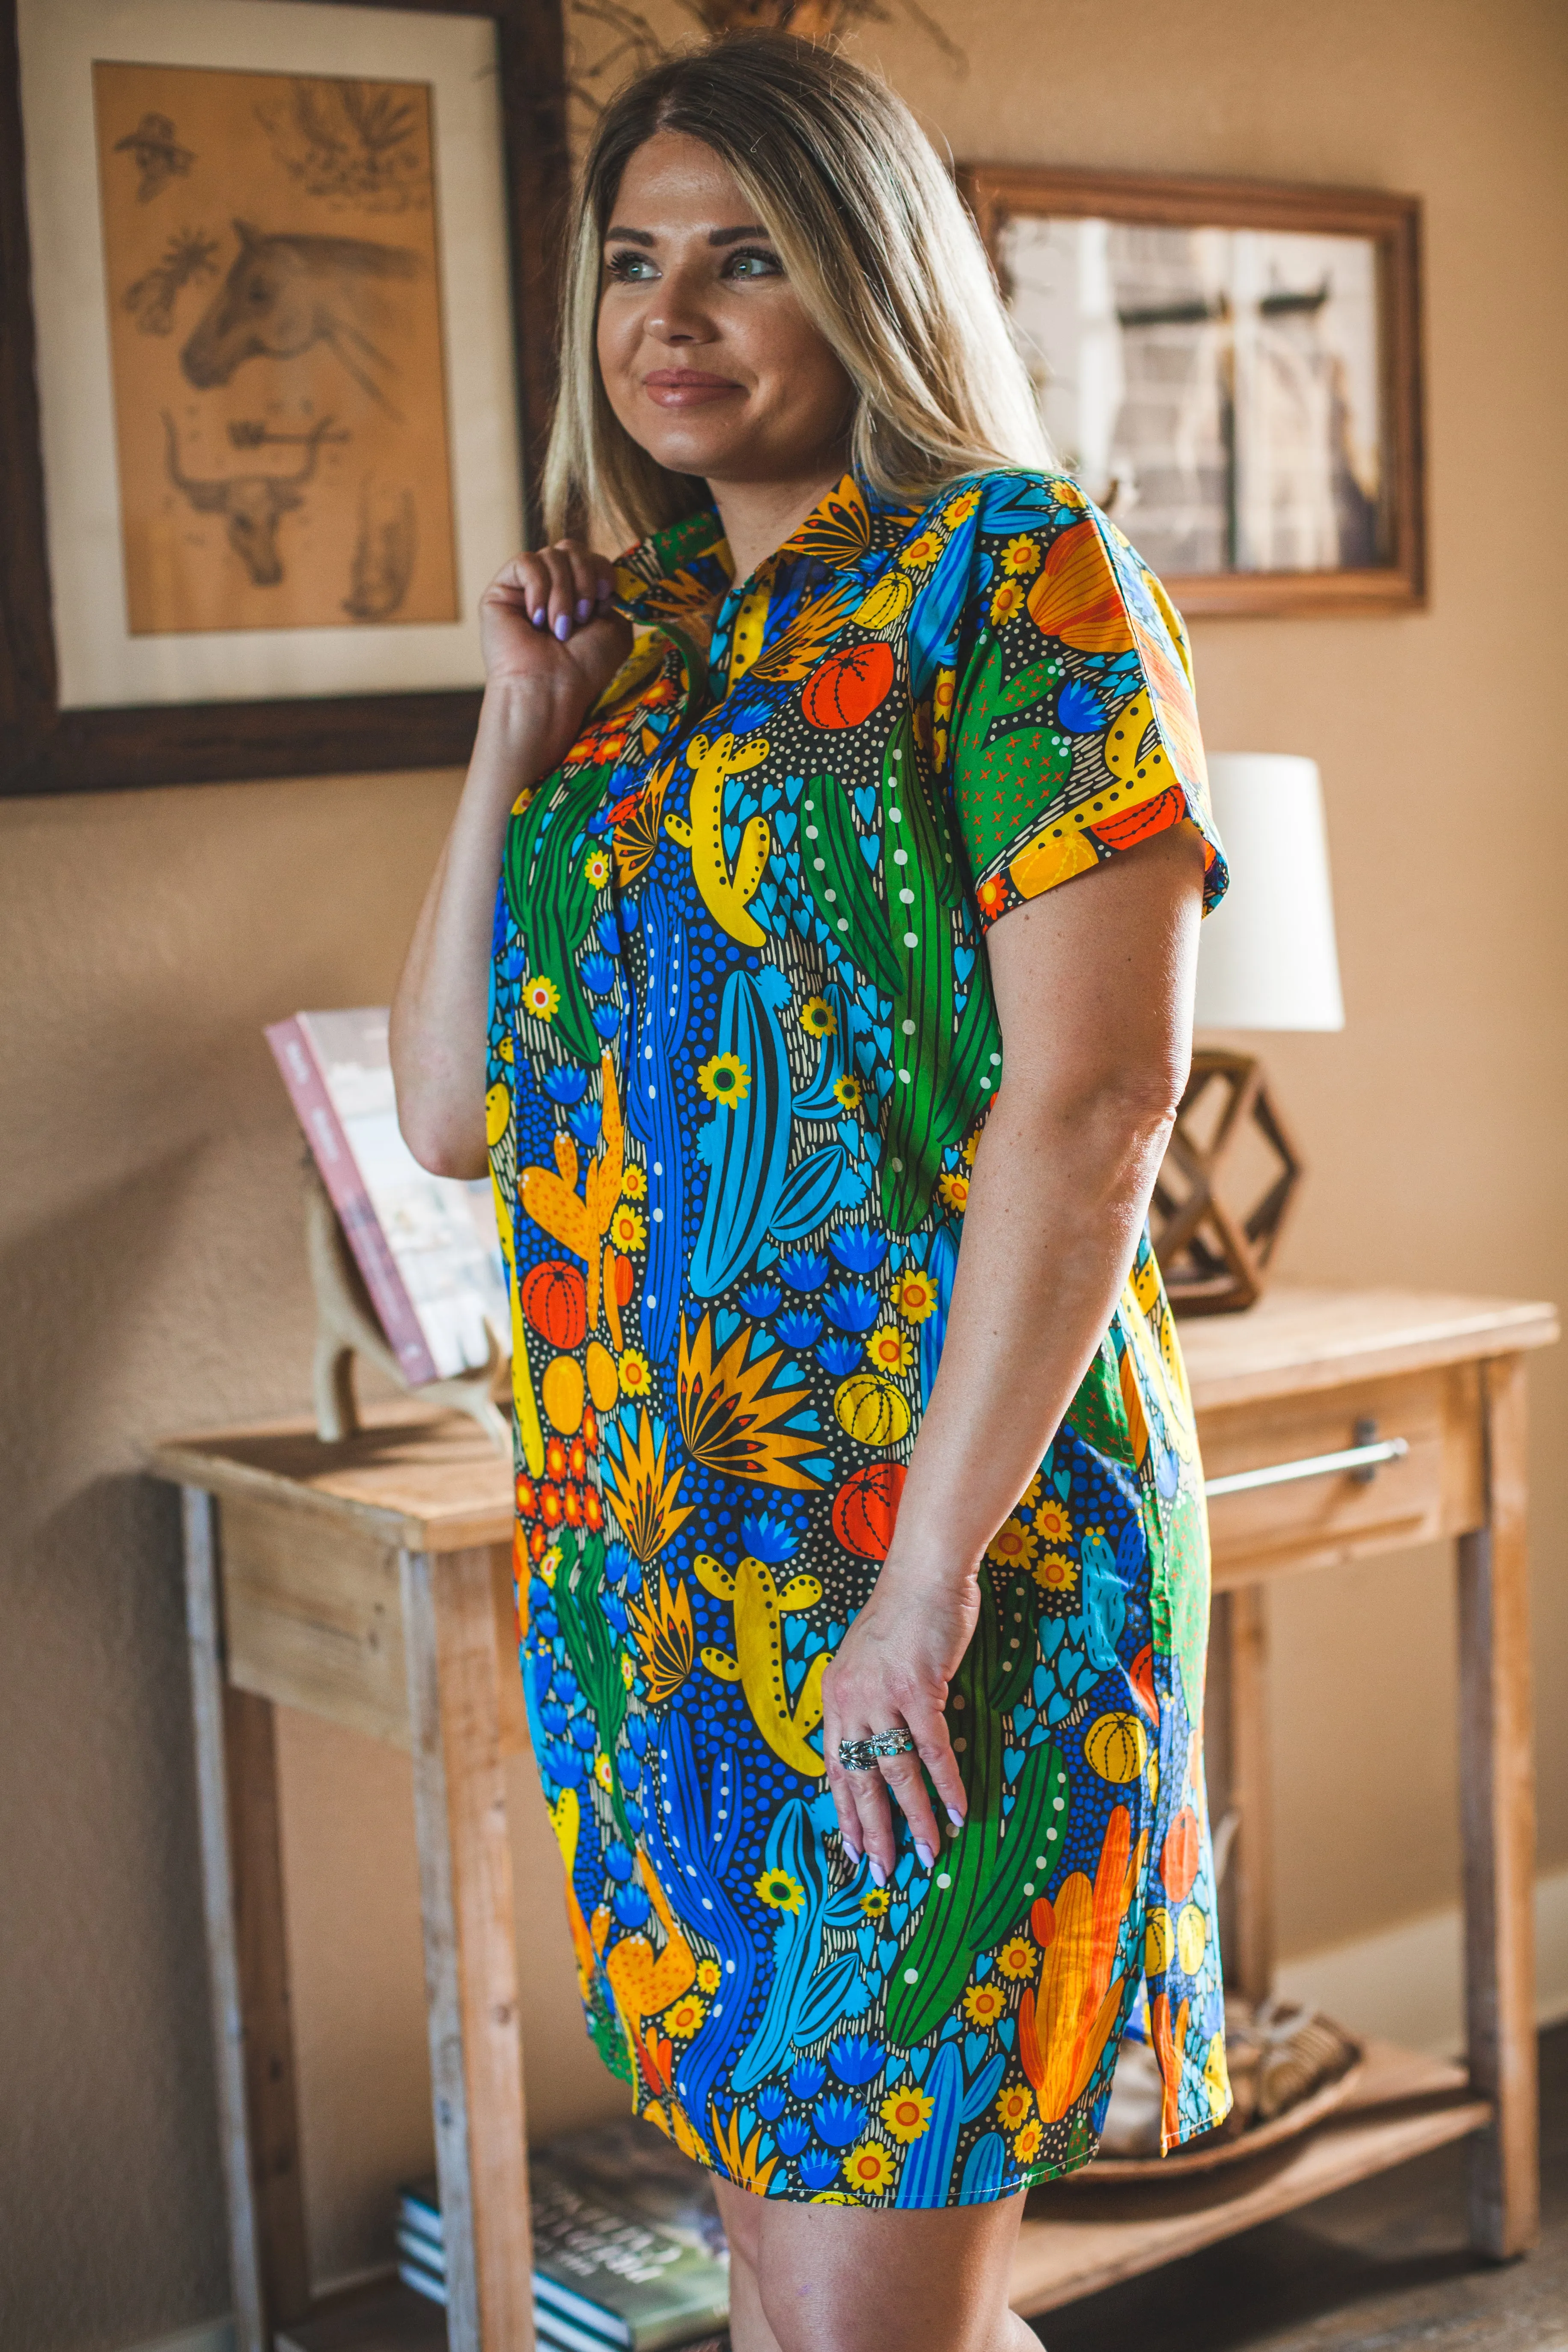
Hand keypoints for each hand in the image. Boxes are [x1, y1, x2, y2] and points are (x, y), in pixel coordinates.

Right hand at [478, 537, 631, 759]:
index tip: (605, 599)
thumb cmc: (584, 667)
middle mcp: (552, 588)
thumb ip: (613, 593)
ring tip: (558, 628)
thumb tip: (603, 569)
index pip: (591, 556)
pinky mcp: (503, 589)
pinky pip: (526, 562)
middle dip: (584, 578)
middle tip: (581, 617)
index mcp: (578, 594)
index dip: (601, 571)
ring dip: (563, 593)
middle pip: (571, 548)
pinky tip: (536, 619)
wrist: (550, 688)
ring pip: (551, 554)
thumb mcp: (615, 627)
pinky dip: (538, 588)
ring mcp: (526, 587)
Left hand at [821, 1558, 976, 1883]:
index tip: (850, 1849)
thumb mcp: (865, 1662)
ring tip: (928, 1854)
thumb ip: (865, 1704)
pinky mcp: (917, 1689)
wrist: (924, 1574)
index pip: (834, 1767)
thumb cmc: (902, 1617)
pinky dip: (947, 1785)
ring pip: (896, 1773)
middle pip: (859, 1780)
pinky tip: (959, 1812)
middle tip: (880, 1873)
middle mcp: (850, 1700)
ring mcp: (882, 1695)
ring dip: (914, 1819)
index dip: (843, 1811)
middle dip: (871, 1832)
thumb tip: (875, 1750)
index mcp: (835, 1696)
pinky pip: (933, 1750)